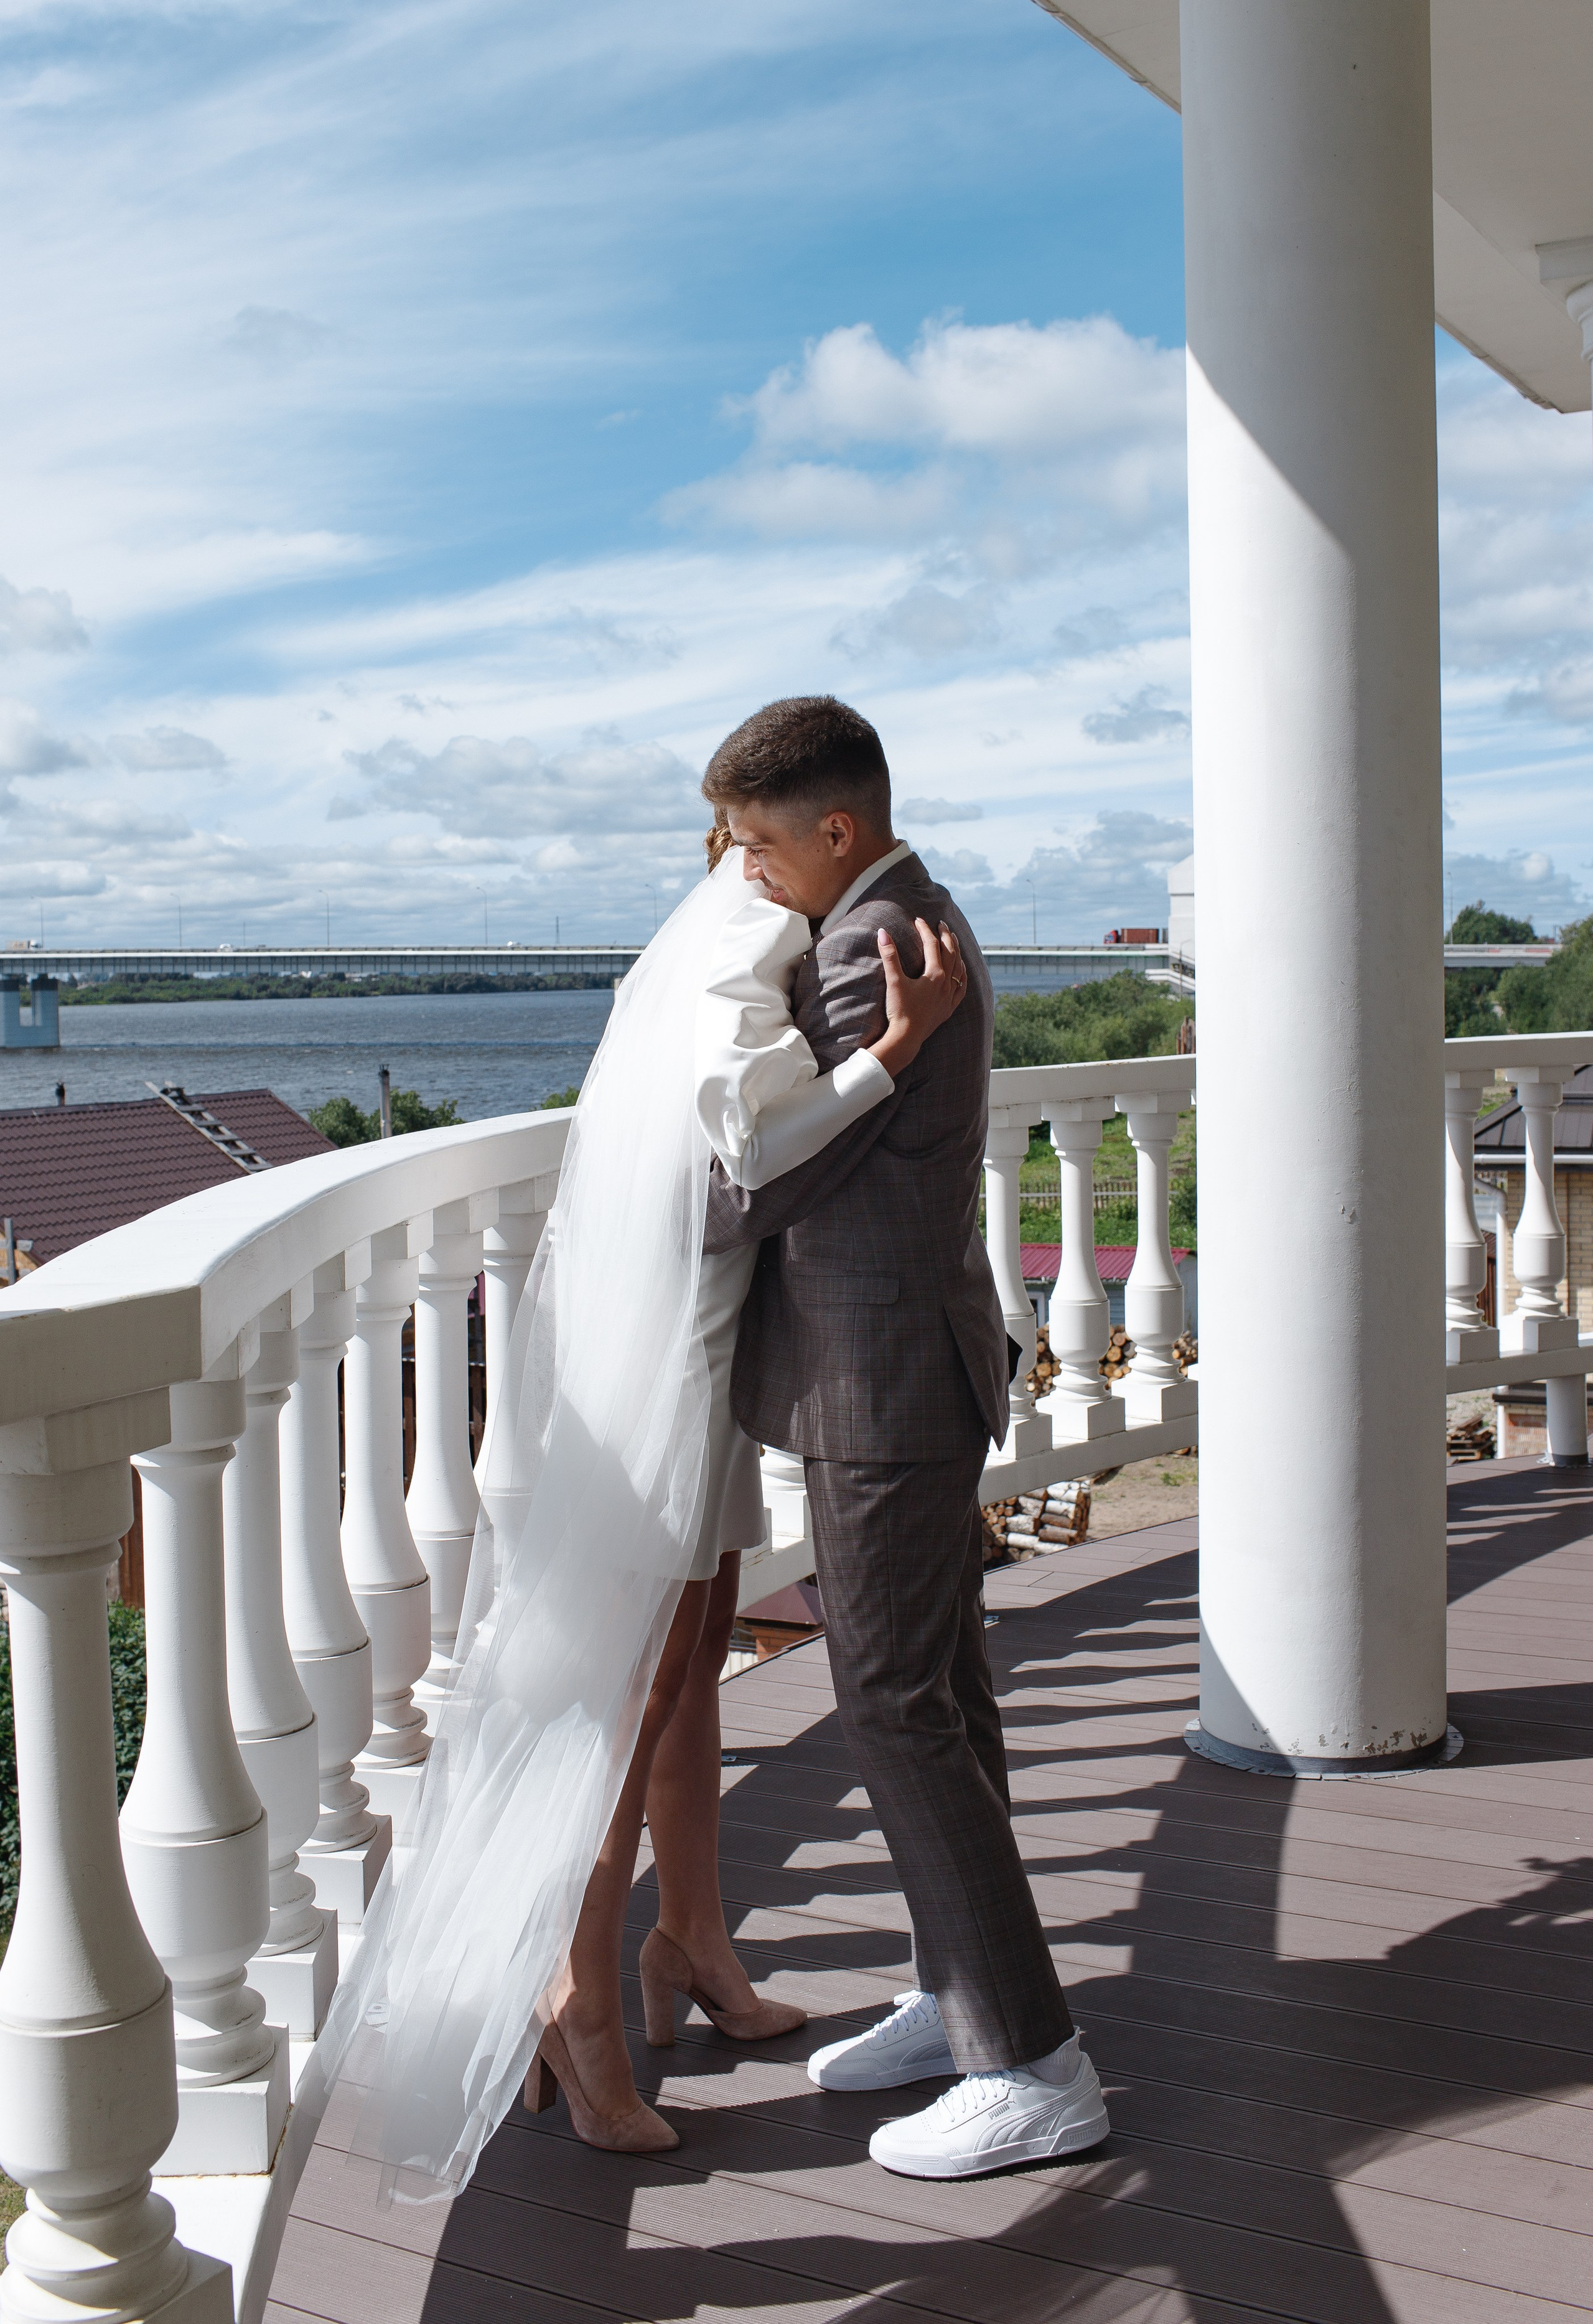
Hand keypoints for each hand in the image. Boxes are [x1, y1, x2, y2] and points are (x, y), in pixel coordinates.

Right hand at [869, 918, 968, 1079]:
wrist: (907, 1037)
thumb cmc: (900, 1010)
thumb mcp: (894, 981)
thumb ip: (889, 955)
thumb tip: (882, 932)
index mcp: (935, 974)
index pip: (932, 944)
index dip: (925, 930)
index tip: (918, 919)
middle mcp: (946, 983)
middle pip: (950, 952)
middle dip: (946, 936)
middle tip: (942, 923)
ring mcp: (949, 996)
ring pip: (958, 967)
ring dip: (956, 951)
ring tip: (953, 940)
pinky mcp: (948, 1008)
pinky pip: (961, 987)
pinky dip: (962, 974)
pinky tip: (961, 969)